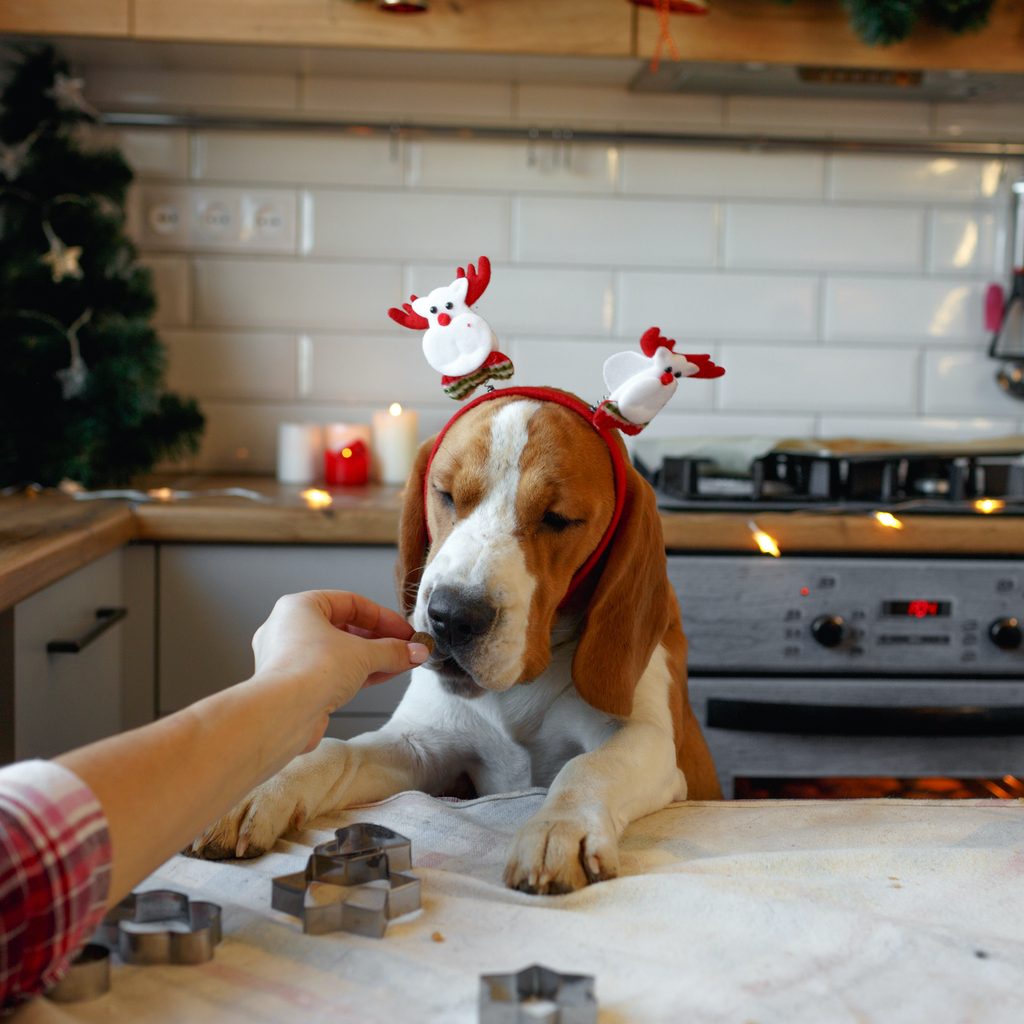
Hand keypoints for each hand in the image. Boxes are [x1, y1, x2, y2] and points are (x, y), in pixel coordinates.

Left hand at [251, 591, 428, 751]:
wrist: (284, 714)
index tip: (404, 631)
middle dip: (380, 640)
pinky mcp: (294, 686)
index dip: (383, 617)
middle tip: (405, 648)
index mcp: (299, 607)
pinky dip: (356, 674)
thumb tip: (414, 651)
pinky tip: (381, 677)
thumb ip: (393, 650)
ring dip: (371, 658)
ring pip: (338, 652)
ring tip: (399, 664)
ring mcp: (289, 659)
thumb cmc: (308, 671)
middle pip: (345, 628)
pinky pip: (331, 673)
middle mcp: (289, 630)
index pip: (350, 603)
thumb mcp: (364, 654)